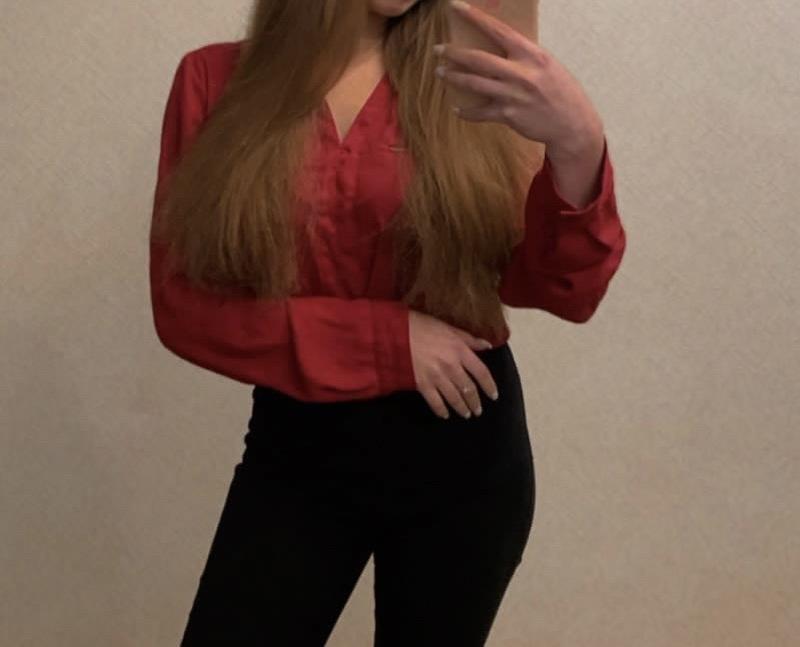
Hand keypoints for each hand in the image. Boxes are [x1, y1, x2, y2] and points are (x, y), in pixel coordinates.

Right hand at [408, 309, 499, 419]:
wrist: (394, 334)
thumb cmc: (420, 325)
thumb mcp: (447, 327)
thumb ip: (468, 339)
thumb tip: (487, 345)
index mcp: (460, 351)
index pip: (481, 372)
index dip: (489, 386)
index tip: (493, 396)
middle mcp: (451, 366)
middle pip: (469, 389)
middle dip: (475, 402)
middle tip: (478, 411)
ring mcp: (436, 377)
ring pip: (454, 398)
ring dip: (462, 408)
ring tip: (466, 415)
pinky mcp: (422, 385)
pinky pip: (435, 401)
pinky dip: (441, 410)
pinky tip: (445, 415)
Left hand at [434, 0, 603, 157]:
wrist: (572, 124)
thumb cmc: (561, 92)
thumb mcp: (547, 66)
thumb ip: (524, 57)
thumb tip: (500, 49)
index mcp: (532, 55)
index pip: (499, 30)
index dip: (476, 18)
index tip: (456, 7)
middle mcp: (521, 73)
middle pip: (479, 59)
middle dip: (454, 53)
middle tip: (438, 49)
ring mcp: (513, 95)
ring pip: (475, 83)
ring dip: (454, 77)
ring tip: (440, 73)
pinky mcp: (508, 115)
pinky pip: (480, 112)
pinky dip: (467, 112)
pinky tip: (457, 109)